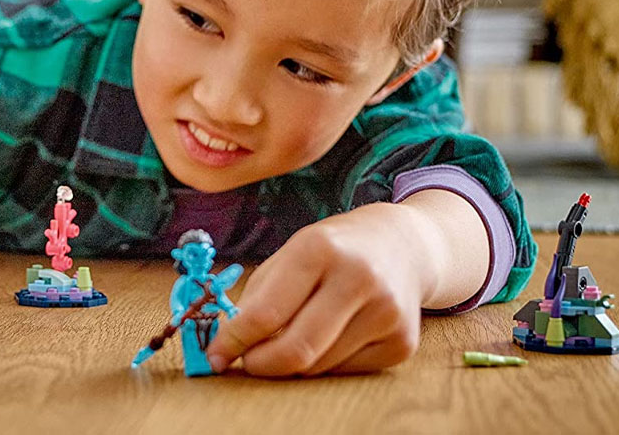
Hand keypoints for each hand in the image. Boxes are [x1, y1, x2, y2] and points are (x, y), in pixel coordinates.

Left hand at [206, 202, 435, 375]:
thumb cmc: (332, 252)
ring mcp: (386, 312)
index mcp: (319, 249)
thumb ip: (258, 299)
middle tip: (246, 363)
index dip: (235, 340)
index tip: (215, 356)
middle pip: (296, 349)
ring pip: (318, 366)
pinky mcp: (403, 342)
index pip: (267, 313)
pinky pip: (345, 371)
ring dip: (292, 363)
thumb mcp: (290, 255)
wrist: (401, 247)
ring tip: (290, 340)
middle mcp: (358, 278)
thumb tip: (230, 346)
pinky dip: (324, 362)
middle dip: (260, 364)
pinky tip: (330, 337)